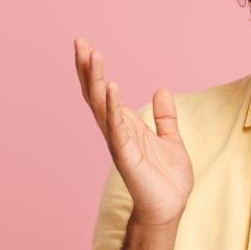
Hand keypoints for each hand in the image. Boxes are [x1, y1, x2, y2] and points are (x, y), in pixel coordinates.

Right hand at [74, 37, 193, 226]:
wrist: (171, 207)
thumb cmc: (167, 179)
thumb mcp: (171, 139)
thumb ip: (165, 116)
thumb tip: (161, 90)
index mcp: (125, 126)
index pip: (104, 93)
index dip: (94, 71)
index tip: (86, 46)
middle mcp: (117, 132)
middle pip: (96, 95)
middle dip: (88, 69)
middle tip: (79, 42)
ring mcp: (119, 144)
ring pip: (102, 107)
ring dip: (97, 82)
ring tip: (93, 56)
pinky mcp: (127, 157)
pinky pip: (117, 129)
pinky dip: (114, 108)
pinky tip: (112, 89)